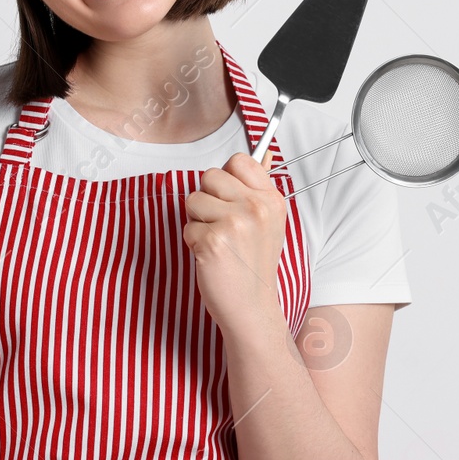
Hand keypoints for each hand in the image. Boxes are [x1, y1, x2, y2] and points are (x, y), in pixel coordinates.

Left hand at [182, 146, 286, 332]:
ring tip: (217, 243)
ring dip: (198, 222)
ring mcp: (234, 224)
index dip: (226, 178)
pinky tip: (212, 257)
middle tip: (221, 226)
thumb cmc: (253, 266)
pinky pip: (187, 227)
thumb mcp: (268, 223)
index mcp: (271, 200)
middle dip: (207, 199)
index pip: (239, 160)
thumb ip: (257, 189)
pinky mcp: (212, 241)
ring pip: (194, 200)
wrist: (251, 307)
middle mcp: (256, 208)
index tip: (229, 198)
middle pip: (210, 176)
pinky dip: (193, 243)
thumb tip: (261, 152)